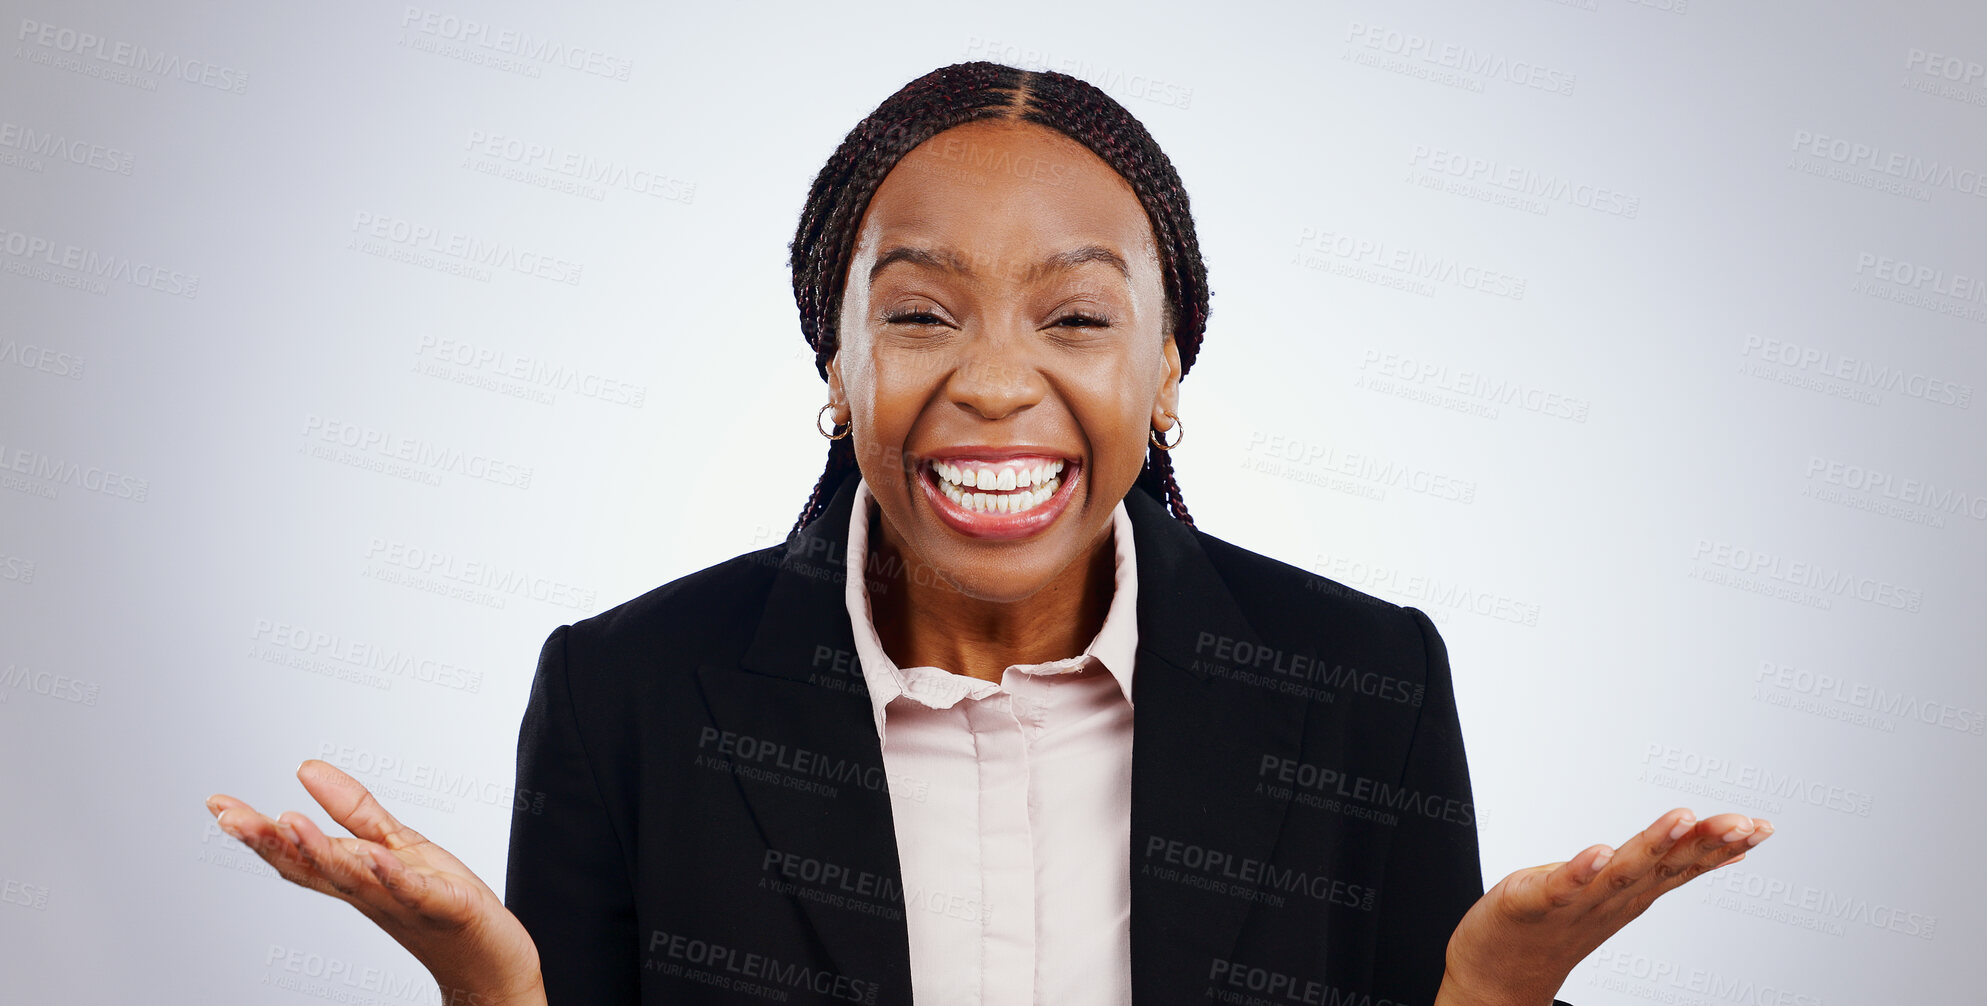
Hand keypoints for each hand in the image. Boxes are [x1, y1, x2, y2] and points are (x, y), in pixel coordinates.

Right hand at [207, 759, 544, 1005]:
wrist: (489, 960)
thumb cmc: (443, 901)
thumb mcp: (395, 842)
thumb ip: (353, 808)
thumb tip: (307, 768)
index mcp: (354, 877)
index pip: (297, 854)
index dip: (257, 831)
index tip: (217, 804)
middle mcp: (368, 893)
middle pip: (311, 867)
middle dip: (269, 842)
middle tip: (229, 817)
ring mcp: (402, 902)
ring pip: (352, 878)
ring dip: (319, 851)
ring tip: (287, 821)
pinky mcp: (441, 906)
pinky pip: (411, 891)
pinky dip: (391, 875)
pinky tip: (374, 856)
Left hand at [1436, 807, 1773, 1005]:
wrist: (1497, 971)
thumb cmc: (1559, 922)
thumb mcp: (1623, 890)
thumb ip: (1668, 867)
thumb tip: (1723, 852)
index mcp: (1634, 890)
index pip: (1685, 864)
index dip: (1722, 845)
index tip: (1760, 827)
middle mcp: (1613, 897)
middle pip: (1664, 866)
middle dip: (1705, 843)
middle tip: (1743, 822)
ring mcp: (1576, 902)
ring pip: (1621, 872)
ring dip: (1652, 845)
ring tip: (1683, 818)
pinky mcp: (1534, 902)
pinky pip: (1560, 886)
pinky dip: (1579, 870)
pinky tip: (1597, 850)